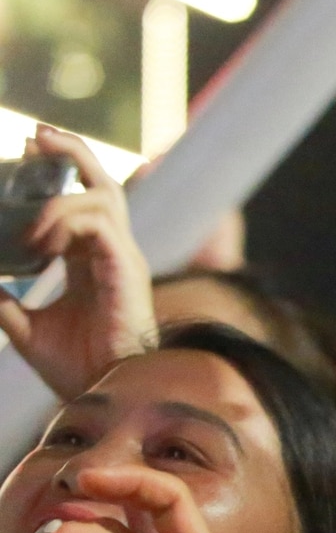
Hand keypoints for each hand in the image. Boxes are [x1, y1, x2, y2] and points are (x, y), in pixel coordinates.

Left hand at [0, 126, 153, 399]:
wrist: (101, 395)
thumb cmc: (75, 368)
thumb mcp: (24, 326)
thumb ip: (3, 300)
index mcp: (94, 261)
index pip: (82, 199)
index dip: (57, 170)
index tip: (26, 149)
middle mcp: (113, 253)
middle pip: (103, 184)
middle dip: (70, 153)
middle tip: (35, 137)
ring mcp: (123, 259)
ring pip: (102, 197)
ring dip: (56, 200)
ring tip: (26, 227)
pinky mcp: (125, 270)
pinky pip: (98, 224)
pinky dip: (64, 221)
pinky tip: (38, 242)